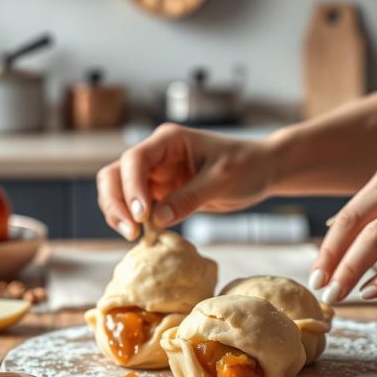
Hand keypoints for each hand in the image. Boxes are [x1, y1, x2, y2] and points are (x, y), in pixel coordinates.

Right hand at [97, 123, 271, 239]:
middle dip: (116, 202)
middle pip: (115, 174)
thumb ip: (189, 198)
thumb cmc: (247, 165)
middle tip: (131, 232)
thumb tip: (157, 219)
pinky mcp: (160, 193)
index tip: (142, 216)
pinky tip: (145, 236)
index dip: (131, 187)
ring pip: (118, 191)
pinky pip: (135, 207)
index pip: (135, 159)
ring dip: (118, 213)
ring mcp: (154, 174)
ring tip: (134, 237)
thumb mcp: (222, 181)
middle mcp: (155, 155)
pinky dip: (133, 221)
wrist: (261, 170)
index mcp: (169, 140)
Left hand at [310, 157, 376, 302]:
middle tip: (322, 290)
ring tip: (340, 294)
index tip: (315, 274)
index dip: (328, 247)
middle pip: (356, 226)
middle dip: (334, 261)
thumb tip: (334, 227)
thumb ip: (373, 202)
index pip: (348, 215)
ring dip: (353, 270)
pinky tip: (373, 291)